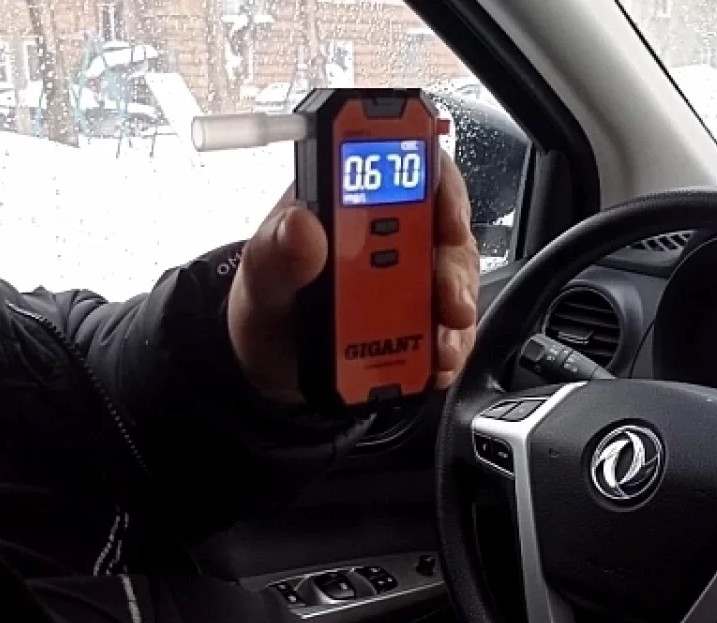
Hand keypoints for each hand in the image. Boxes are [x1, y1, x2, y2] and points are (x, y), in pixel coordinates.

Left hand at [227, 155, 479, 404]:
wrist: (269, 364)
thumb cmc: (269, 305)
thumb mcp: (260, 278)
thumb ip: (277, 251)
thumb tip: (302, 225)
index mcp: (350, 200)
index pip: (408, 164)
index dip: (437, 181)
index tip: (446, 220)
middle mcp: (391, 232)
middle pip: (445, 227)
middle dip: (453, 264)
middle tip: (447, 299)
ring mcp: (413, 277)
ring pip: (456, 278)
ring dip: (455, 309)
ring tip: (440, 346)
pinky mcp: (422, 319)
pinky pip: (451, 328)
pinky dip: (450, 347)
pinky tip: (437, 363)